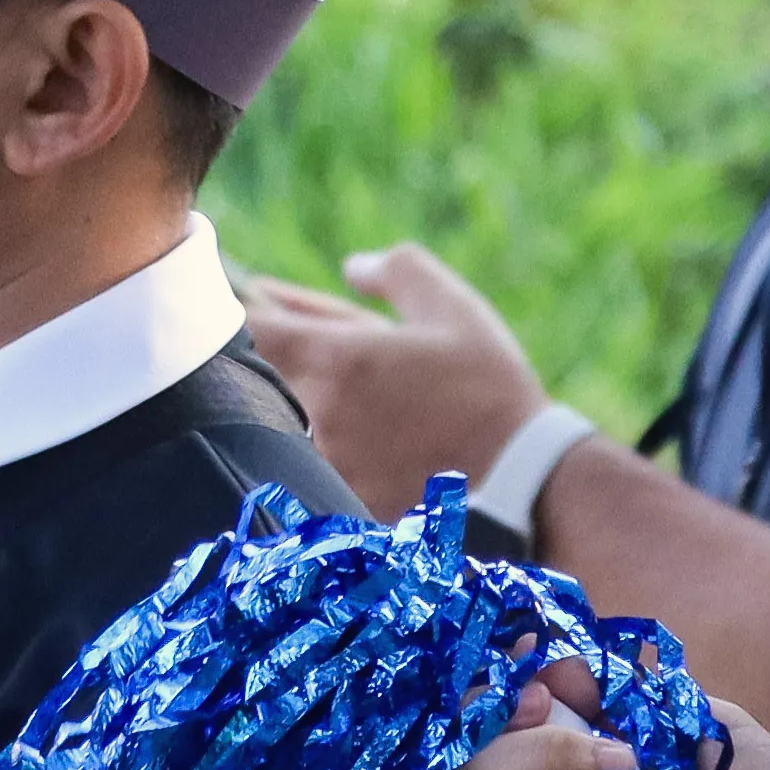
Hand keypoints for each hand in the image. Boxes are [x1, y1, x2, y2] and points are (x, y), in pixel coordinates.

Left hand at [232, 245, 549, 520]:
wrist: (524, 479)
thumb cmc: (490, 386)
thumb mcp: (453, 307)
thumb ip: (396, 270)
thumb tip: (354, 266)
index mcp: (338, 360)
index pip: (253, 330)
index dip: (244, 313)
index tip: (250, 305)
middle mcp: (320, 414)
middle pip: (263, 379)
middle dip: (275, 360)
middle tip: (296, 349)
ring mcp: (327, 464)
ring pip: (285, 426)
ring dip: (297, 407)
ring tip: (344, 401)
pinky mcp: (342, 503)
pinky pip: (312, 468)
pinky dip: (321, 450)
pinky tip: (359, 444)